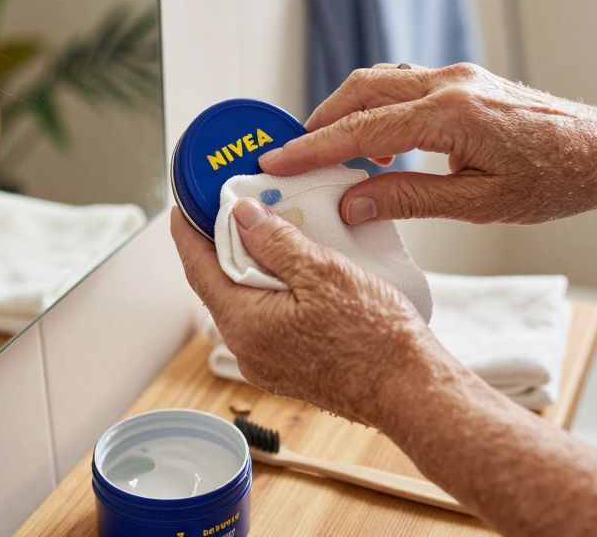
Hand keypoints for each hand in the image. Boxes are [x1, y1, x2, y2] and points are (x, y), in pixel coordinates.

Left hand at [170, 205, 441, 428]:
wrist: (411, 390)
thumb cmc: (376, 338)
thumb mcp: (322, 272)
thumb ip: (275, 241)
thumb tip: (241, 216)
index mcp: (245, 324)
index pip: (197, 269)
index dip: (188, 232)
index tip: (184, 205)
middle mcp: (247, 349)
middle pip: (219, 285)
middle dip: (224, 245)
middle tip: (235, 209)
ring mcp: (267, 363)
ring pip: (246, 303)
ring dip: (253, 268)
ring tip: (271, 232)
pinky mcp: (289, 369)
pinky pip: (267, 321)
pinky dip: (272, 292)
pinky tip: (297, 272)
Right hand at [259, 63, 596, 224]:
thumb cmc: (556, 181)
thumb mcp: (479, 204)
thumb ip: (408, 199)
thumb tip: (353, 204)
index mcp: (451, 114)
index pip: (362, 129)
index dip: (313, 147)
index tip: (276, 160)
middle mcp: (450, 83)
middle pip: (360, 91)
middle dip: (319, 122)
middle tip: (292, 156)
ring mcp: (458, 76)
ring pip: (379, 84)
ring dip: (346, 113)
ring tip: (328, 156)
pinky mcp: (465, 81)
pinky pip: (403, 88)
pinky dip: (376, 111)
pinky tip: (378, 148)